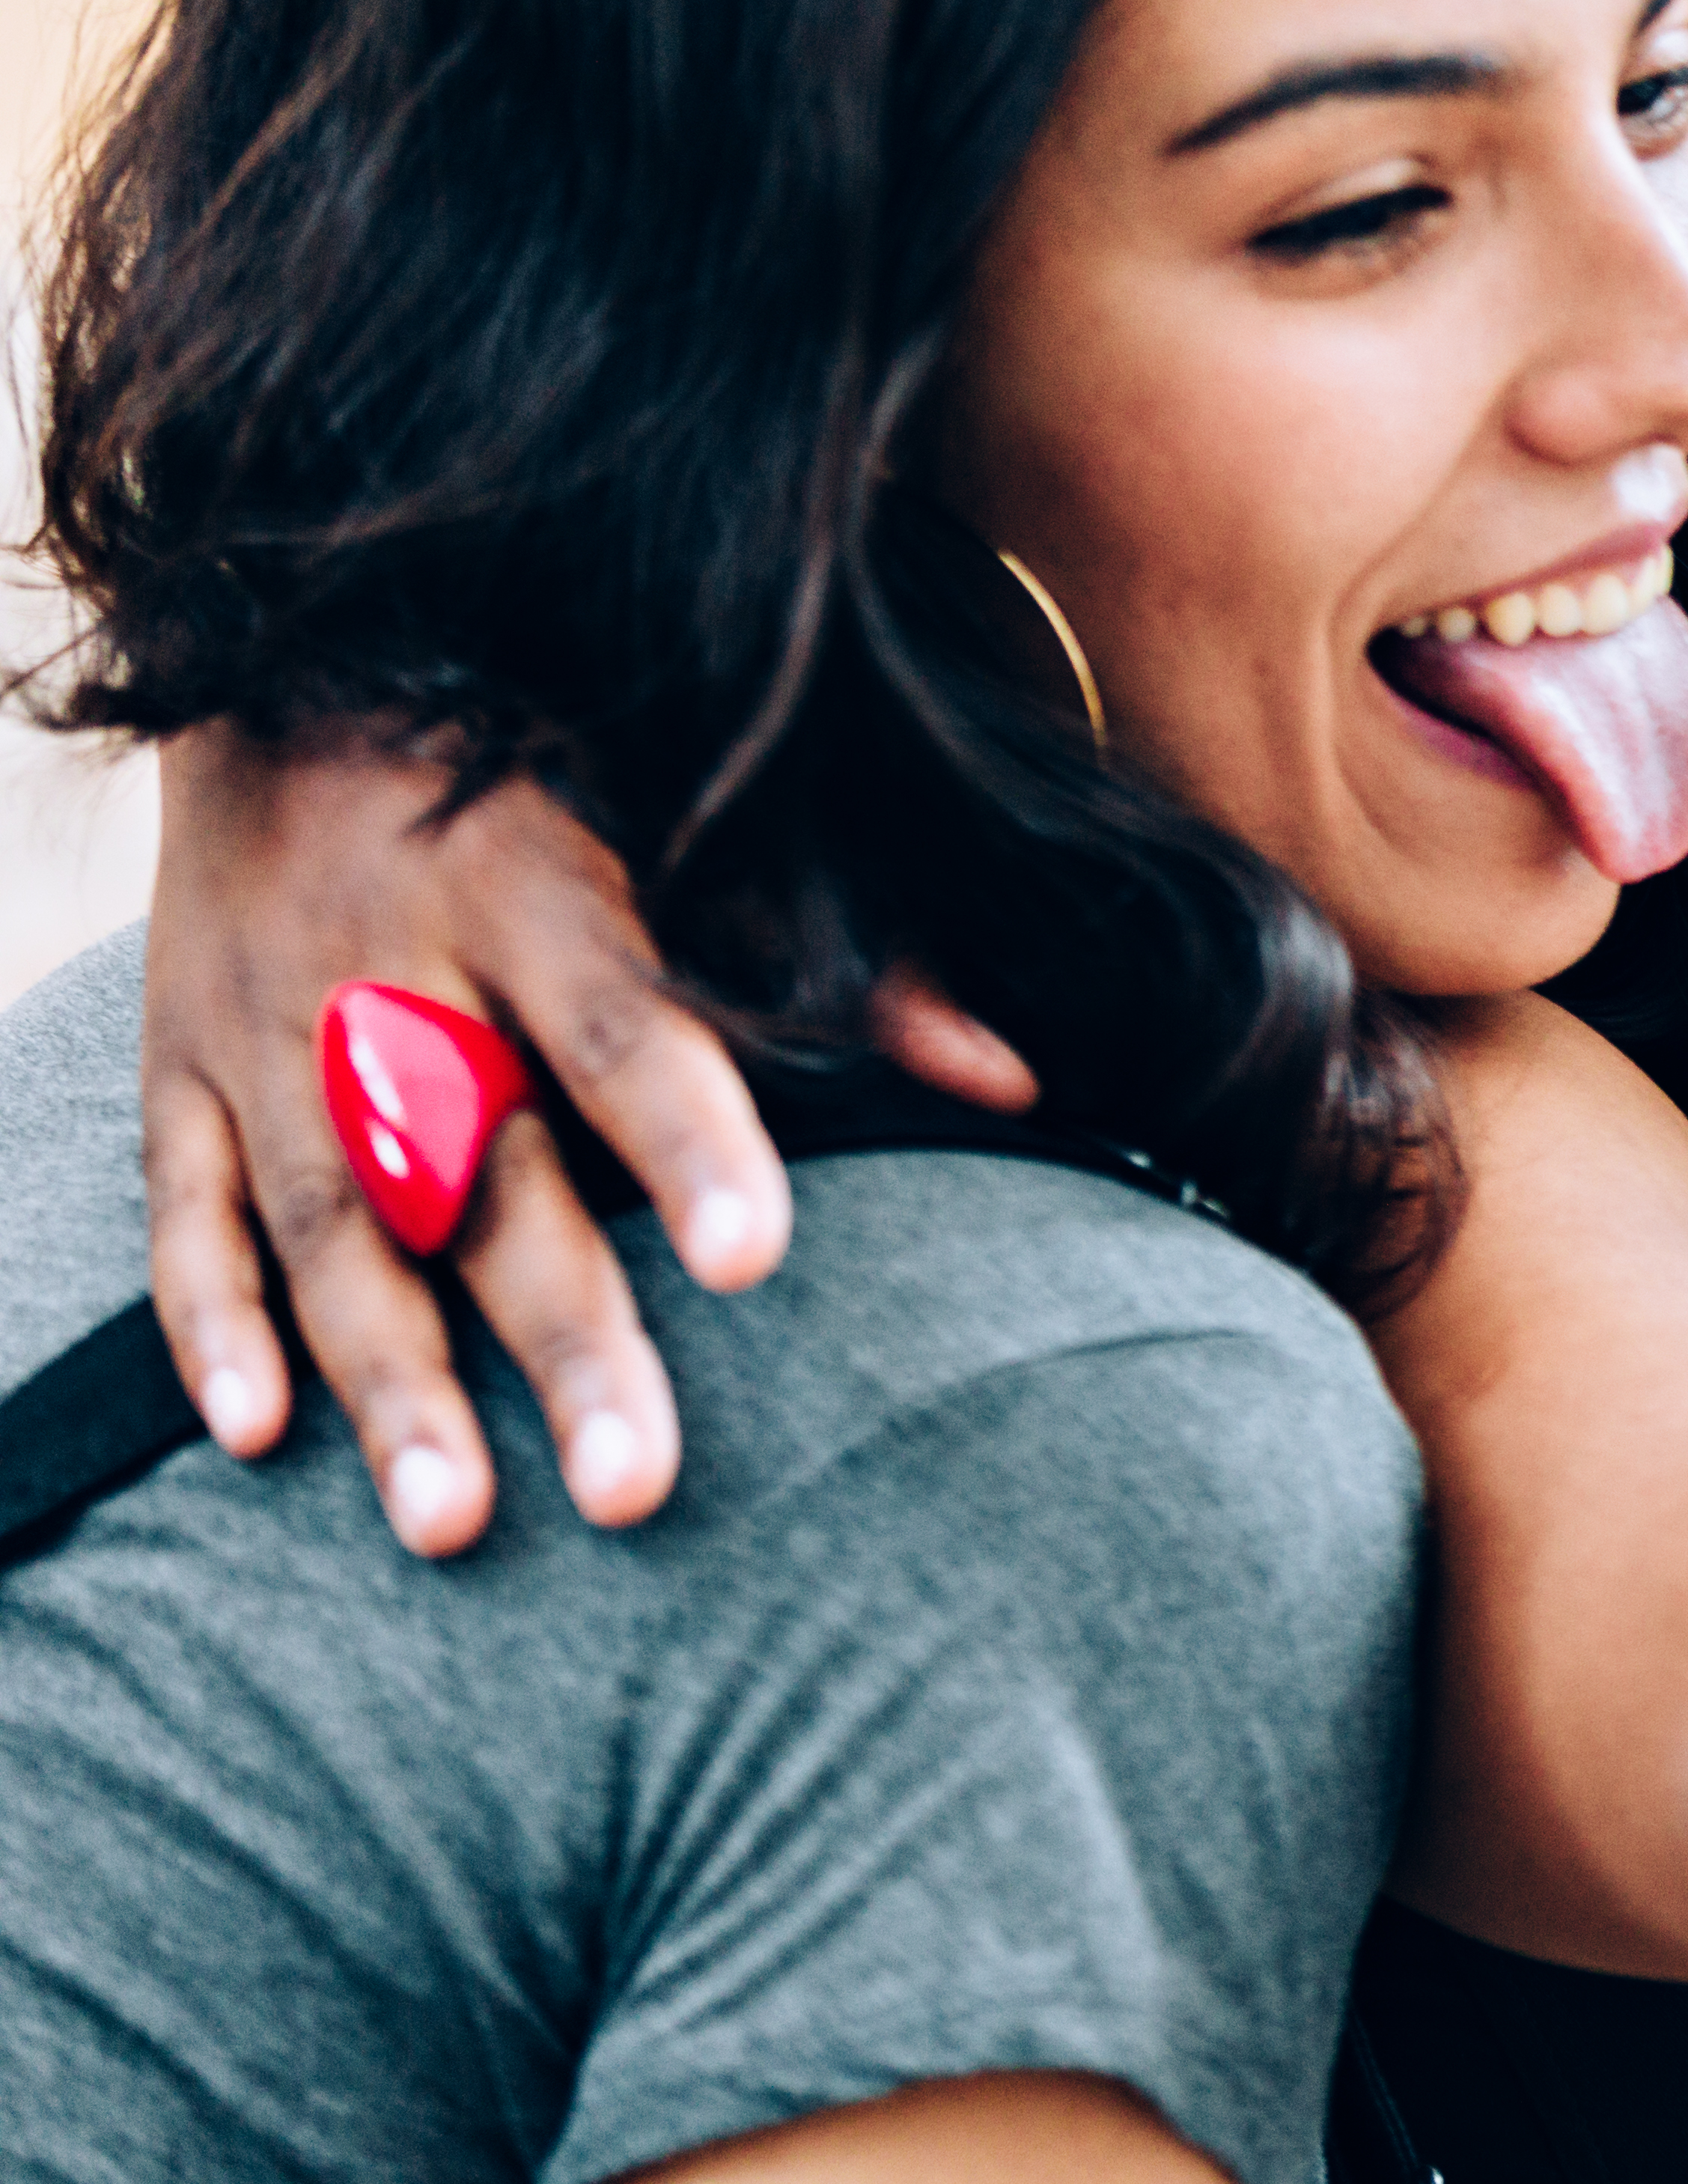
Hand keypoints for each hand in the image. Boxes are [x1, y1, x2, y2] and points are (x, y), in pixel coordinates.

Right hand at [139, 722, 1029, 1550]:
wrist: (284, 662)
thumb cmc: (538, 774)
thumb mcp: (689, 825)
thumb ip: (850, 964)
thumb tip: (1014, 1083)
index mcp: (535, 887)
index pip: (628, 1028)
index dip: (693, 1140)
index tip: (758, 1260)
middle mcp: (391, 963)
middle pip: (487, 1173)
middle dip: (559, 1335)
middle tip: (637, 1487)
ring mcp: (264, 1024)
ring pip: (335, 1225)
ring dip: (391, 1378)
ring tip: (456, 1521)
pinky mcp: (177, 1066)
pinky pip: (185, 1207)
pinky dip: (211, 1323)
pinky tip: (256, 1438)